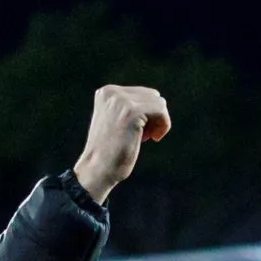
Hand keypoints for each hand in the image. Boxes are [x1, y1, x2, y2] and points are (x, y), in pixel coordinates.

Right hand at [71, 84, 172, 201]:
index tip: (140, 132)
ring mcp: (121, 101)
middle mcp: (112, 92)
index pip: (143, 93)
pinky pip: (161, 111)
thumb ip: (131, 106)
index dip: (148, 114)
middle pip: (153, 96)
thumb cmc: (110, 151)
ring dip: (159, 122)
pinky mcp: (131, 111)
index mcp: (107, 92)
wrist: (97, 168)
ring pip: (159, 103)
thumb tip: (158, 98)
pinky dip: (164, 126)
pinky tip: (154, 138)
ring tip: (146, 137)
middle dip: (154, 117)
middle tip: (144, 136)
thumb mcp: (117, 120)